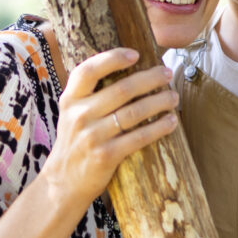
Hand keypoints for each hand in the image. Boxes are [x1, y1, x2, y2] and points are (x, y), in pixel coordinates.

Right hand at [43, 47, 178, 207]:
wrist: (63, 182)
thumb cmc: (75, 142)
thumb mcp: (72, 114)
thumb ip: (90, 94)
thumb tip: (127, 70)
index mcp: (70, 99)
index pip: (89, 70)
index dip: (113, 58)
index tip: (136, 54)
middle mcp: (79, 115)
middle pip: (122, 89)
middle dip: (150, 79)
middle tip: (168, 73)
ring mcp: (92, 136)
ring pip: (135, 112)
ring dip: (160, 102)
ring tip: (174, 98)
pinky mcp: (106, 156)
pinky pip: (139, 137)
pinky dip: (159, 128)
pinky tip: (171, 122)